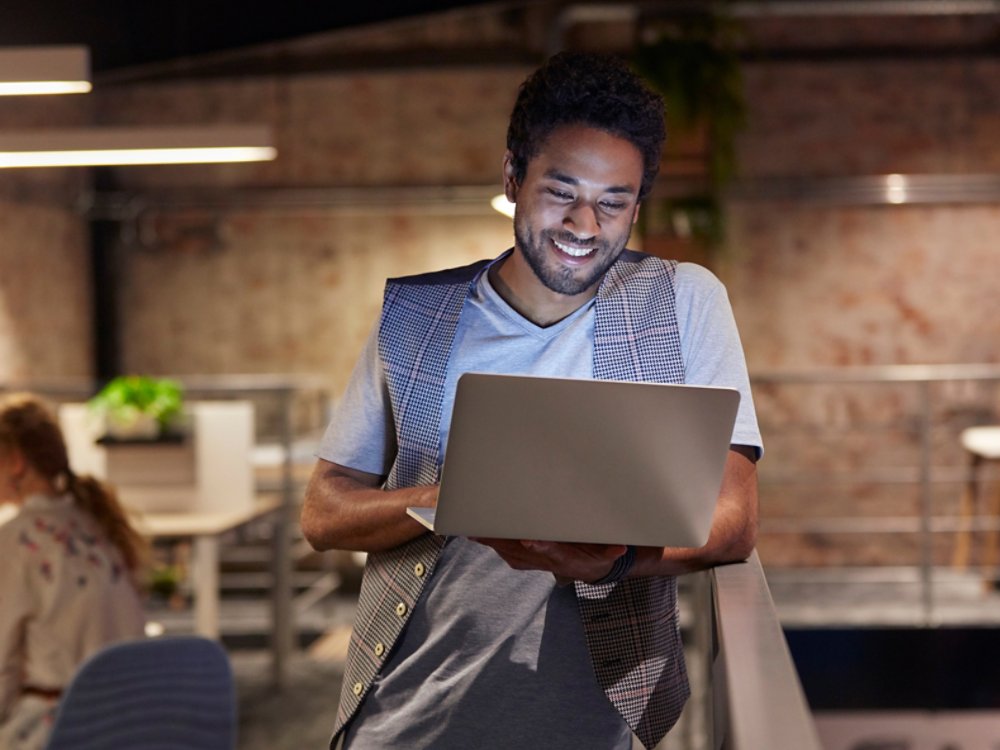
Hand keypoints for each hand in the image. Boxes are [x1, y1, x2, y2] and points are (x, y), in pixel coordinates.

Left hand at [471, 538, 627, 584]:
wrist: (588, 569)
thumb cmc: (595, 554)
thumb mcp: (607, 554)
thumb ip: (612, 550)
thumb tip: (621, 547)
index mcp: (564, 557)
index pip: (551, 551)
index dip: (540, 547)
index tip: (529, 540)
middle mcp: (544, 560)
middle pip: (520, 550)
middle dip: (502, 539)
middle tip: (483, 528)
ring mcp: (532, 561)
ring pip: (507, 550)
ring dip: (491, 540)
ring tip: (472, 527)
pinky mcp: (524, 558)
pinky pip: (503, 551)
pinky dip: (489, 541)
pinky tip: (473, 531)